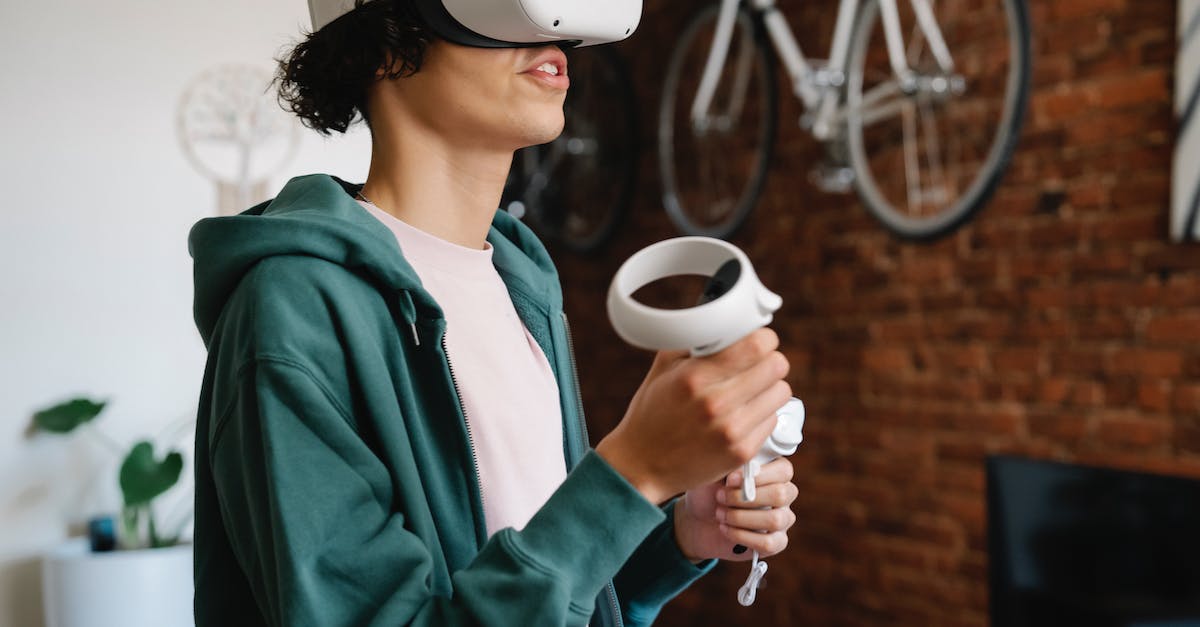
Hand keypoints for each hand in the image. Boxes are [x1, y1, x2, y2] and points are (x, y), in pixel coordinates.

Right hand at [596, 329, 791, 503]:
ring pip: (782, 392)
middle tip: (755, 364)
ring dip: (769, 388)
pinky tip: (742, 415)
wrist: (642, 465)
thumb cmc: (652, 413)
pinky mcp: (741, 452)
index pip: (756, 345)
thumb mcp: (663, 369)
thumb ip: (695, 342)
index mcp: (695, 377)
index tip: (758, 340)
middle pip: (777, 366)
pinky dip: (762, 414)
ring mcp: (732, 430)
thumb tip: (729, 324)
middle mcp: (716, 403)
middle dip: (769, 360)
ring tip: (749, 391)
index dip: (764, 338)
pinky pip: (773, 420)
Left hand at [673, 458, 797, 561]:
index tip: (730, 479)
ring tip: (719, 514)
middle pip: (780, 495)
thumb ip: (733, 465)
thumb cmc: (711, 491)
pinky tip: (725, 528)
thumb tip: (744, 465)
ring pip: (775, 520)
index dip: (759, 474)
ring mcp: (782, 520)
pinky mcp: (776, 543)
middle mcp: (784, 495)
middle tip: (720, 496)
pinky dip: (741, 535)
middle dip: (744, 497)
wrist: (698, 520)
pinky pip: (767, 543)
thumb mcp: (717, 473)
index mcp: (775, 473)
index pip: (784, 470)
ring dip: (740, 517)